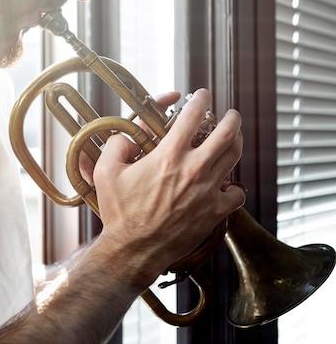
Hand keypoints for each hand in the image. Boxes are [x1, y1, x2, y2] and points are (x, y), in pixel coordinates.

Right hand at [92, 88, 244, 287]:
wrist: (134, 249)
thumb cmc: (119, 212)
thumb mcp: (106, 172)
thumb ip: (116, 145)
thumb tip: (127, 134)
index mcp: (168, 155)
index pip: (191, 116)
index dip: (199, 99)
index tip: (201, 94)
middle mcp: (193, 169)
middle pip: (226, 132)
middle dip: (231, 117)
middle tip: (229, 113)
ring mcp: (207, 191)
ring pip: (234, 157)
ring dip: (237, 141)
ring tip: (233, 136)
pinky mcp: (214, 212)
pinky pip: (236, 194)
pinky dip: (235, 186)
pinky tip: (227, 184)